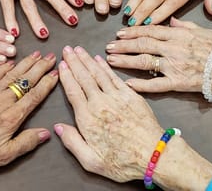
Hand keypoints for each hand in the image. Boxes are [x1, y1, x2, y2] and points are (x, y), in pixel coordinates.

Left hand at [0, 52, 58, 189]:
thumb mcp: (5, 155)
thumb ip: (27, 142)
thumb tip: (45, 133)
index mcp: (12, 117)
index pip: (35, 95)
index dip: (47, 83)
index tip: (56, 74)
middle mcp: (2, 102)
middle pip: (26, 80)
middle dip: (40, 67)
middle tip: (51, 57)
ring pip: (11, 74)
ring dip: (25, 63)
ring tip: (36, 54)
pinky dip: (3, 67)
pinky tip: (10, 61)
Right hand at [55, 45, 211, 189]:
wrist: (153, 155)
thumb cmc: (123, 162)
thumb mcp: (91, 162)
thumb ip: (72, 142)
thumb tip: (58, 127)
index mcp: (87, 119)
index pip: (73, 91)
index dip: (66, 76)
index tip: (61, 65)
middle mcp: (100, 104)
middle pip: (83, 78)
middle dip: (74, 62)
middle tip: (67, 49)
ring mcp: (116, 98)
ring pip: (98, 74)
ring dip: (88, 60)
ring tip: (79, 49)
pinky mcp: (131, 95)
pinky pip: (114, 77)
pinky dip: (105, 67)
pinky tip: (100, 59)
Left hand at [105, 18, 211, 91]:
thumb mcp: (203, 31)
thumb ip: (184, 26)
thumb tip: (172, 20)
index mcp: (178, 34)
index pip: (149, 30)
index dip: (132, 31)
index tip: (119, 32)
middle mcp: (173, 48)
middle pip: (142, 44)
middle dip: (123, 44)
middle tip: (108, 46)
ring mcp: (174, 65)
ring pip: (144, 61)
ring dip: (125, 60)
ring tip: (110, 60)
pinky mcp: (178, 82)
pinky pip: (155, 84)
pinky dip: (140, 84)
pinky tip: (127, 83)